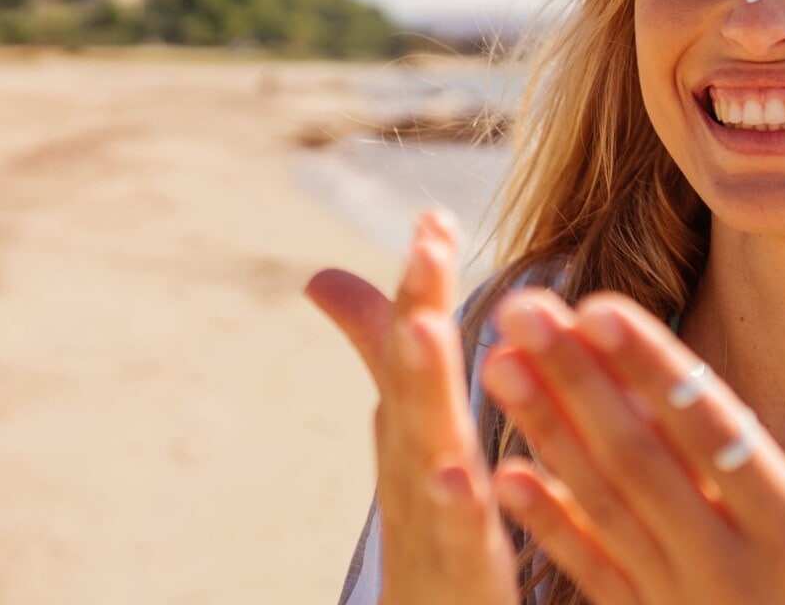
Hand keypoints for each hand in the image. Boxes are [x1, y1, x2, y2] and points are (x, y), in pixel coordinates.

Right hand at [305, 211, 517, 604]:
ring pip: (425, 443)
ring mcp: (430, 517)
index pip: (413, 343)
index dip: (421, 283)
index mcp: (415, 425)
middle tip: (428, 242)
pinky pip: (458, 534)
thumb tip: (323, 277)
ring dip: (423, 386)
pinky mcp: (461, 569)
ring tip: (425, 328)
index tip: (434, 216)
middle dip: (418, 307)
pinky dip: (455, 502)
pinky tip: (459, 471)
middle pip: (412, 377)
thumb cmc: (427, 530)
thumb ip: (383, 356)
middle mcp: (413, 462)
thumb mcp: (408, 433)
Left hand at [477, 289, 784, 604]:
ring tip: (498, 362)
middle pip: (637, 456)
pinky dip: (545, 524)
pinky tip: (502, 475)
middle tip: (521, 307)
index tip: (602, 305)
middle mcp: (724, 562)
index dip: (654, 367)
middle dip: (576, 377)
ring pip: (602, 503)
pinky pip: (591, 572)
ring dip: (546, 430)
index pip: (710, 431)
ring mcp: (679, 598)